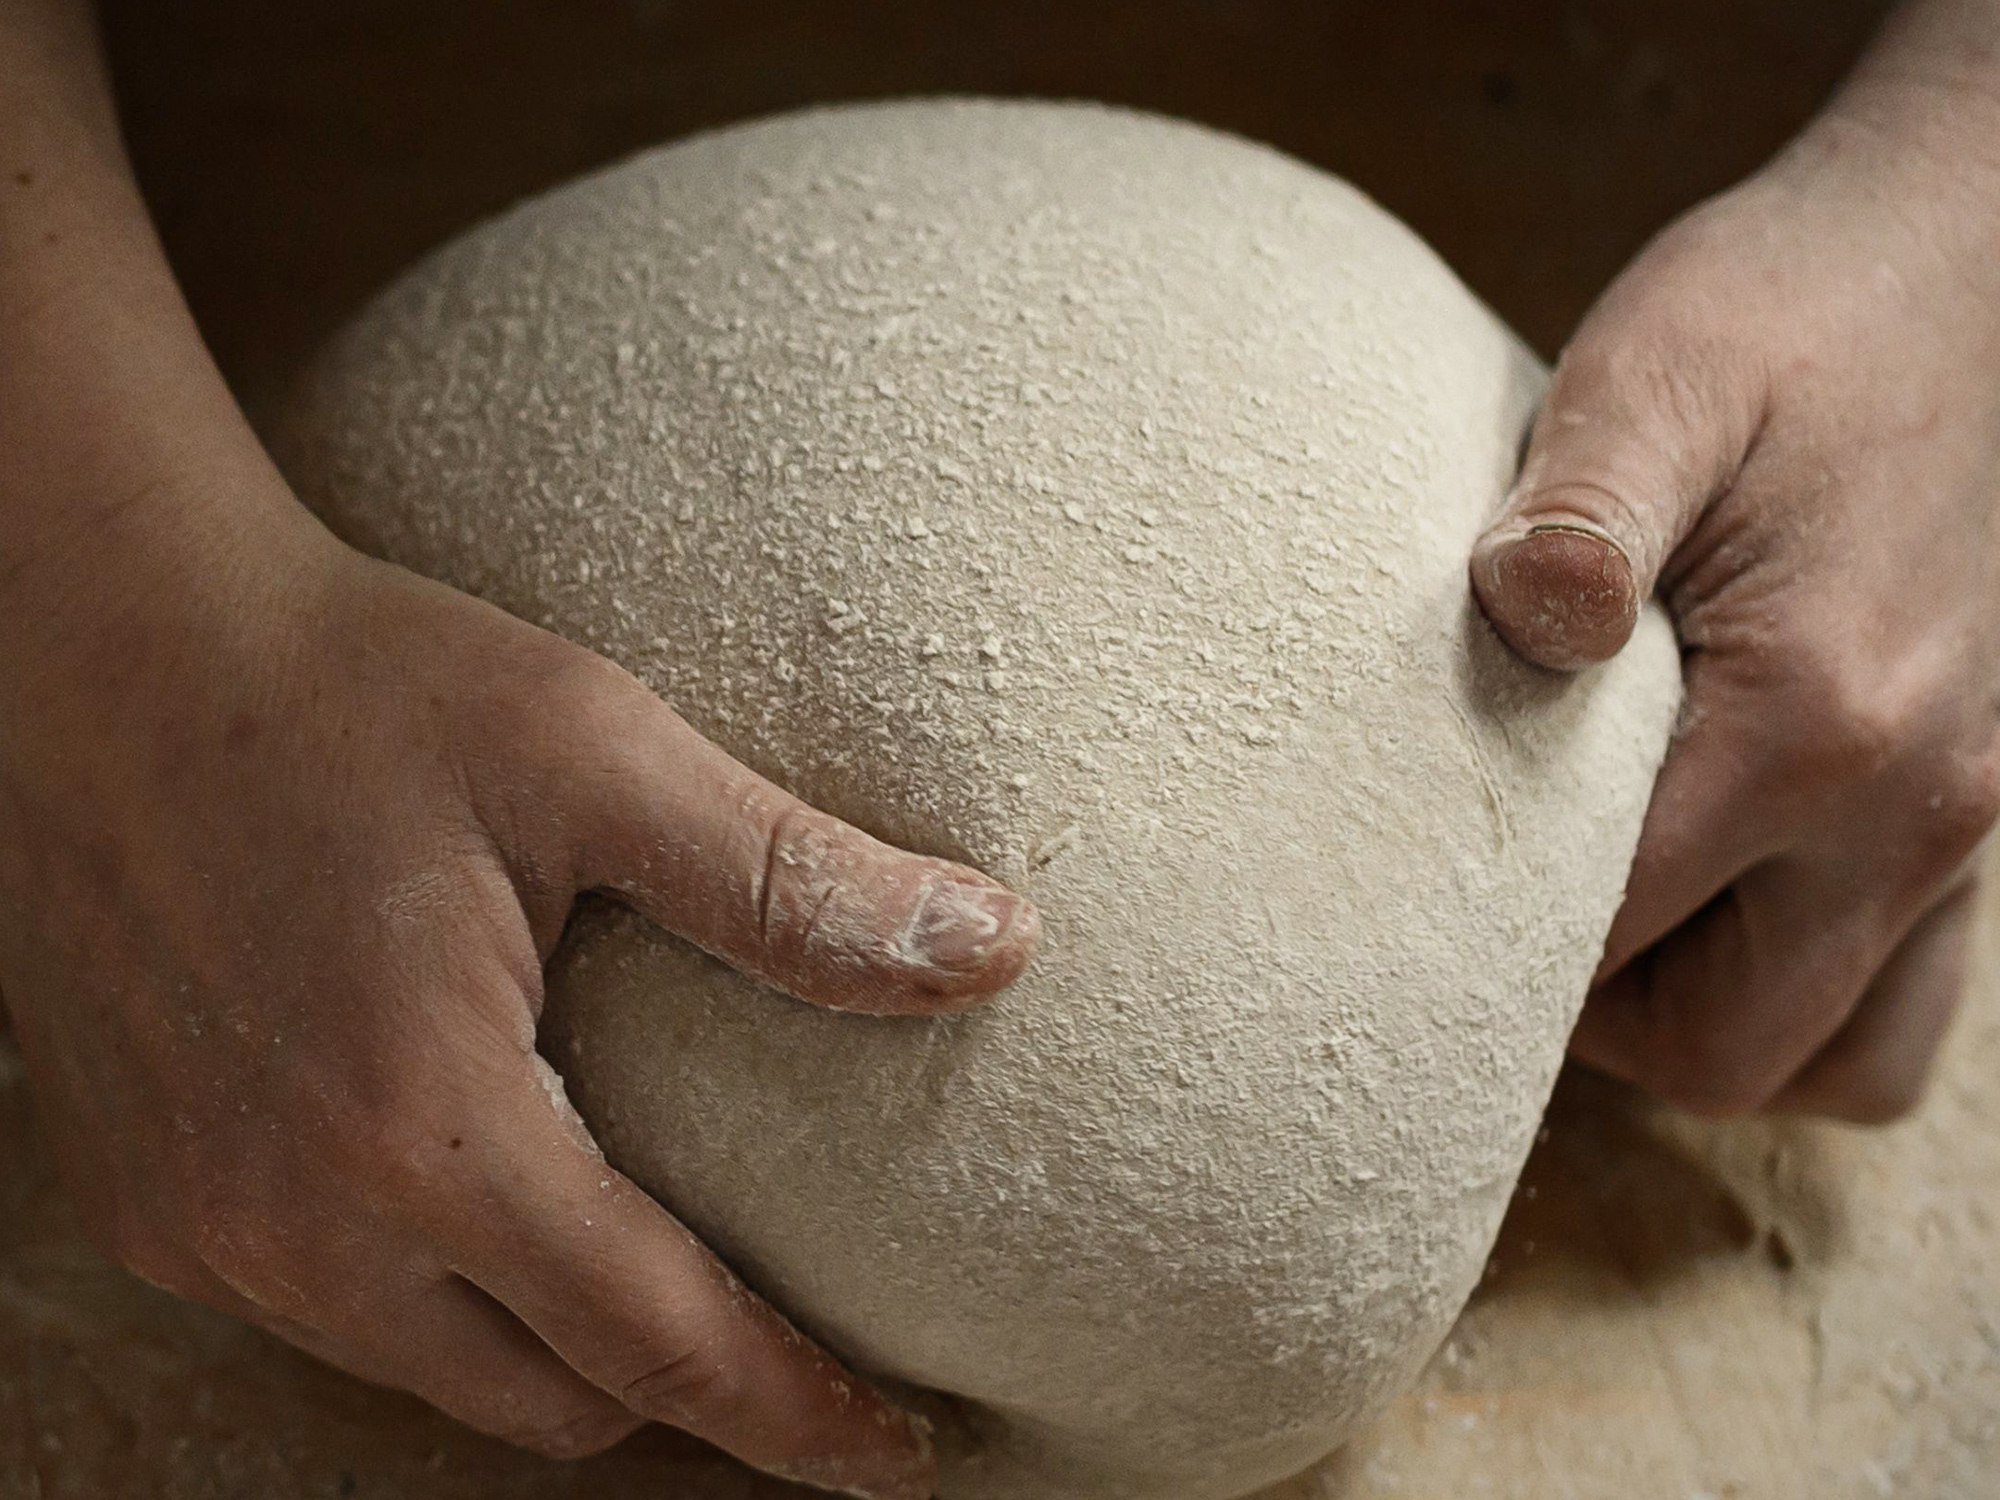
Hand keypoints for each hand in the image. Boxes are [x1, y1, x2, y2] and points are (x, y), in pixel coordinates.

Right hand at [0, 480, 1035, 1497]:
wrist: (100, 648)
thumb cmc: (353, 684)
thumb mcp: (593, 748)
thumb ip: (786, 877)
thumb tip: (994, 948)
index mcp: (416, 1121)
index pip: (655, 1343)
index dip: (796, 1415)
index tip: (901, 1455)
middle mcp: (289, 1216)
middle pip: (550, 1401)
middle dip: (686, 1395)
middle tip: (799, 1349)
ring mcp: (201, 1224)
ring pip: (433, 1372)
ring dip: (559, 1347)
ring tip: (659, 1269)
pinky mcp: (145, 1197)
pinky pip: (328, 1310)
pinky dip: (434, 1291)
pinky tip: (492, 1194)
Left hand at [1471, 52, 1999, 1121]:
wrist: (1981, 254)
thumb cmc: (1798, 311)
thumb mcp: (1661, 370)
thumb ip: (1582, 508)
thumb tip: (1517, 614)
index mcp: (1819, 720)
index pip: (1615, 939)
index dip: (1490, 955)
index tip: (1409, 910)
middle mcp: (1923, 807)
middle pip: (1728, 1049)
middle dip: (1593, 1024)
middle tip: (1499, 925)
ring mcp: (1978, 822)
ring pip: (1841, 1058)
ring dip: (1710, 1029)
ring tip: (1615, 931)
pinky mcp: (1993, 806)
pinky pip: (1904, 994)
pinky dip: (1806, 992)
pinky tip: (1722, 898)